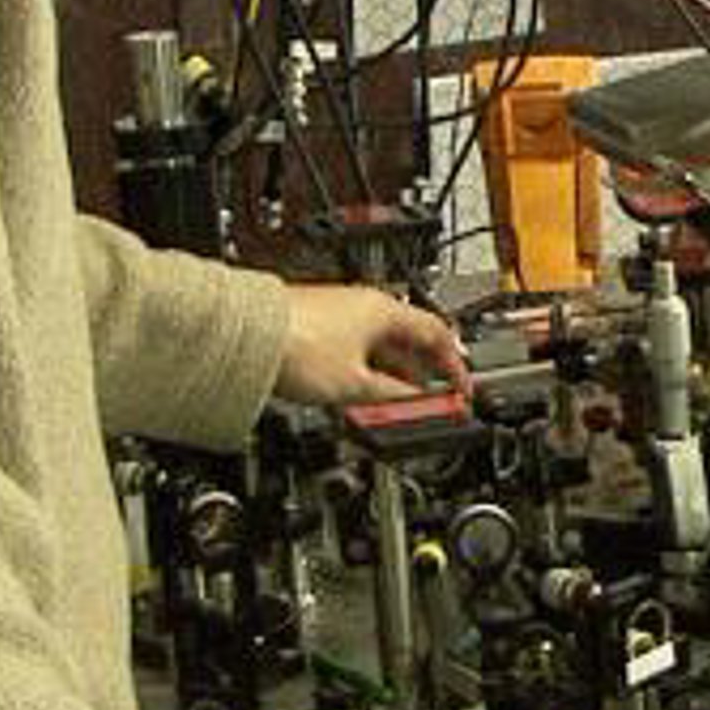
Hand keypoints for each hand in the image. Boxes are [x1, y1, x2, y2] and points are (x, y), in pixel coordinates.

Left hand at [274, 283, 468, 408]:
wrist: (246, 336)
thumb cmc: (296, 345)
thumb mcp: (357, 385)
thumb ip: (393, 396)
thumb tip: (415, 404)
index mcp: (386, 311)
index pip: (439, 334)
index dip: (456, 365)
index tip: (462, 390)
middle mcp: (365, 306)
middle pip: (410, 341)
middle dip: (424, 373)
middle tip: (434, 400)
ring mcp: (341, 315)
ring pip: (382, 346)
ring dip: (396, 375)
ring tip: (399, 402)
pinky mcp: (319, 327)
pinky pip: (358, 349)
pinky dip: (369, 371)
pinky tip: (365, 392)